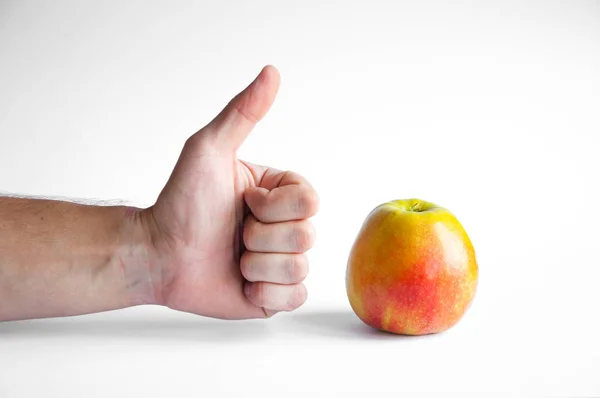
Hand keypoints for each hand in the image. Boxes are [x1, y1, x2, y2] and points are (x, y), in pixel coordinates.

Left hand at [142, 66, 318, 318]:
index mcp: (281, 193)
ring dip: (256, 264)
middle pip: (307, 235)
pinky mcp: (276, 295)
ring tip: (232, 257)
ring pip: (299, 267)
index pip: (311, 201)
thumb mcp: (209, 150)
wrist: (158, 255)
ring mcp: (283, 261)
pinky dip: (263, 293)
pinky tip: (240, 282)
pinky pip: (295, 297)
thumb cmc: (180, 201)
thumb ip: (243, 112)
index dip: (273, 205)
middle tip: (231, 232)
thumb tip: (271, 71)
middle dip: (259, 236)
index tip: (242, 202)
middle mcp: (287, 225)